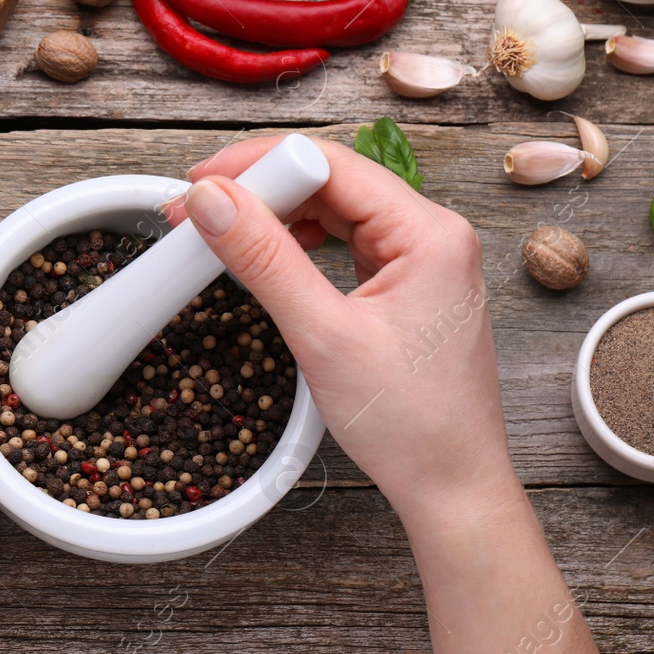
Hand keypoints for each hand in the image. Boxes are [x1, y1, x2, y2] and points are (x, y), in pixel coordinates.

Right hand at [179, 136, 516, 525]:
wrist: (452, 489)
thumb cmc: (414, 426)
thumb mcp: (324, 337)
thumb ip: (265, 261)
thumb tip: (215, 202)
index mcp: (430, 233)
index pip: (330, 164)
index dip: (258, 165)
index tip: (202, 184)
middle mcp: (434, 235)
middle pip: (332, 179)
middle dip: (262, 189)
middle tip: (201, 211)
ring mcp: (423, 261)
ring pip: (336, 210)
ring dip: (278, 216)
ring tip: (225, 233)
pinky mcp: (408, 287)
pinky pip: (347, 243)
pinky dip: (301, 244)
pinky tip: (269, 257)